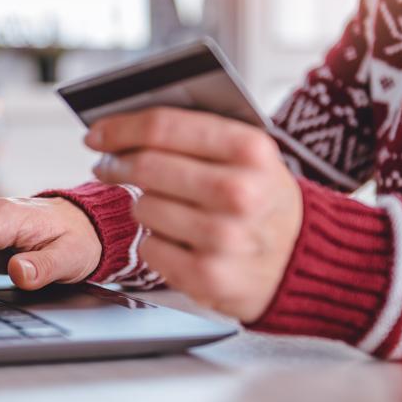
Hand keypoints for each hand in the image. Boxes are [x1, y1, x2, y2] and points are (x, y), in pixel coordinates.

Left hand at [87, 108, 302, 322]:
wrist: (305, 260)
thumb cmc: (265, 200)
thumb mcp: (252, 156)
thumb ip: (199, 134)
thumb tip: (128, 124)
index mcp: (250, 149)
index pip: (163, 127)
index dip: (119, 128)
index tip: (97, 133)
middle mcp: (239, 192)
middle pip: (146, 167)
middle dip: (117, 164)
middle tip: (109, 166)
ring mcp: (224, 238)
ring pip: (142, 208)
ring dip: (143, 205)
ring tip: (165, 206)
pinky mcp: (208, 277)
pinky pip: (149, 248)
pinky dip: (154, 242)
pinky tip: (177, 239)